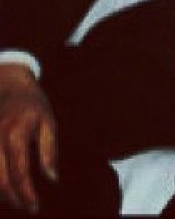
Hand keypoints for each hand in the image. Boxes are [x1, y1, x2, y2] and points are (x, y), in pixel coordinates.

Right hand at [0, 63, 56, 212]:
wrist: (10, 85)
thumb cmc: (34, 105)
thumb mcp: (48, 122)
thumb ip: (49, 150)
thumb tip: (52, 178)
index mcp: (16, 132)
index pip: (20, 171)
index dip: (26, 192)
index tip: (34, 207)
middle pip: (0, 179)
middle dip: (13, 197)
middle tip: (27, 207)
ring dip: (1, 193)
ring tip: (17, 200)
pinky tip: (4, 188)